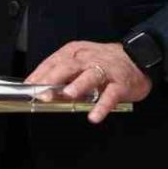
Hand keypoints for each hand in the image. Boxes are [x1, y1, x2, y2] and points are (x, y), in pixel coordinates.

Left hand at [25, 40, 152, 123]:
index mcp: (76, 52)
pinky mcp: (120, 84)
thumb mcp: (81, 62)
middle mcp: (89, 58)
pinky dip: (102, 106)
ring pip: (90, 75)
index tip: (29, 87)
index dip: (40, 74)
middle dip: (54, 78)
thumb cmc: (105, 62)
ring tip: (68, 95)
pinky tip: (94, 116)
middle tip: (43, 93)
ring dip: (78, 85)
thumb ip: (63, 74)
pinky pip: (110, 95)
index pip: (54, 61)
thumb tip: (42, 89)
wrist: (138, 58)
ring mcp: (106, 70)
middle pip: (69, 66)